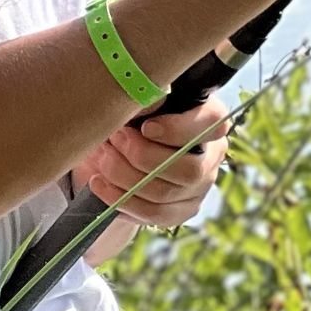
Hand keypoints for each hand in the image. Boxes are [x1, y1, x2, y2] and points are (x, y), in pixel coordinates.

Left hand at [78, 93, 232, 228]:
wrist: (123, 151)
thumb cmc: (136, 118)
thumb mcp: (142, 102)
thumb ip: (146, 98)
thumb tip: (143, 99)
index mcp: (210, 122)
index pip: (212, 124)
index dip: (179, 129)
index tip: (146, 127)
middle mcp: (212, 157)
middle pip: (188, 168)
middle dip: (142, 156)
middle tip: (114, 139)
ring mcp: (198, 189)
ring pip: (165, 192)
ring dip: (124, 175)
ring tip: (102, 156)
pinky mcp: (180, 211)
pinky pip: (152, 212)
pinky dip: (119, 198)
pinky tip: (99, 182)